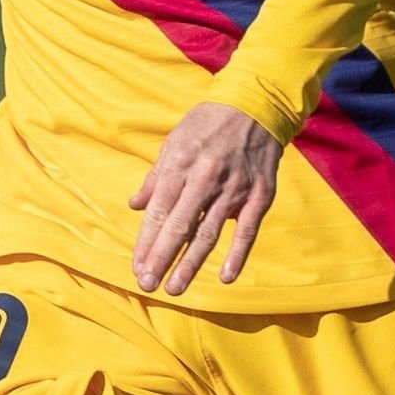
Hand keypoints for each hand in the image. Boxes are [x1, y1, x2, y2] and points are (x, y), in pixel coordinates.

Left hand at [128, 100, 281, 292]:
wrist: (256, 106)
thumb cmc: (208, 124)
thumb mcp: (175, 141)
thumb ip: (155, 177)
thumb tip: (135, 205)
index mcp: (180, 165)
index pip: (158, 212)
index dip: (146, 242)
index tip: (137, 267)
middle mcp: (204, 179)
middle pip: (179, 227)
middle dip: (161, 258)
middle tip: (148, 284)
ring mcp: (234, 189)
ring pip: (208, 234)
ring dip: (190, 265)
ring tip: (175, 289)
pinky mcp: (259, 195)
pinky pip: (247, 230)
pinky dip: (237, 255)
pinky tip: (225, 277)